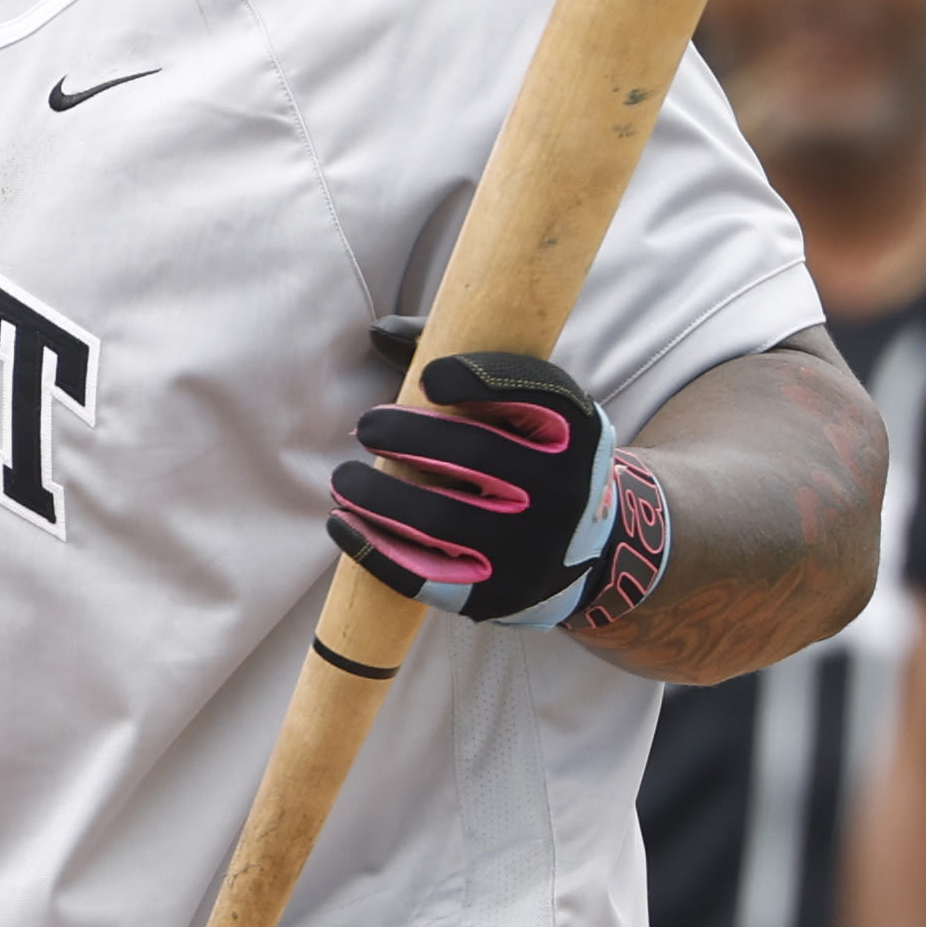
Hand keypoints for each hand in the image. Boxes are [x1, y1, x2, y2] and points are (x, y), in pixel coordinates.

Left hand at [331, 349, 636, 628]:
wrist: (584, 551)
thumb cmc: (530, 456)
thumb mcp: (525, 410)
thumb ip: (457, 361)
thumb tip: (374, 330)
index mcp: (577, 431)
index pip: (536, 393)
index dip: (480, 379)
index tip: (428, 378)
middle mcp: (564, 491)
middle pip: (475, 455)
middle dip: (407, 435)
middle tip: (366, 426)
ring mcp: (531, 550)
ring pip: (441, 519)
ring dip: (377, 496)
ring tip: (341, 479)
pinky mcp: (497, 596)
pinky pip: (426, 577)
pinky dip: (374, 550)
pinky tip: (341, 524)